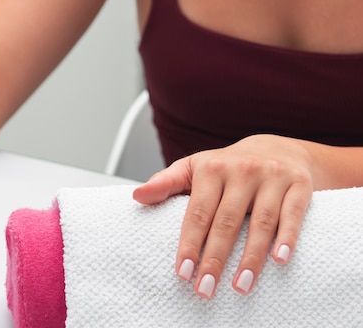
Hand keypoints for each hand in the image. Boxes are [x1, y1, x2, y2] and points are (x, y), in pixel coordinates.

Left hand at [133, 134, 313, 297]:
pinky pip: (293, 214)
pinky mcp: (299, 185)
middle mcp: (242, 170)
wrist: (276, 147)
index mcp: (211, 169)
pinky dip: (288, 237)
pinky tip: (280, 260)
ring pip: (261, 222)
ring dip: (251, 257)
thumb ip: (166, 183)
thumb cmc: (227, 166)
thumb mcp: (194, 168)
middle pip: (226, 222)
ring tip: (239, 286)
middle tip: (205, 288)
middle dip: (215, 258)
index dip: (190, 244)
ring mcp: (272, 177)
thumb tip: (137, 196)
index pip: (197, 212)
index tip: (182, 272)